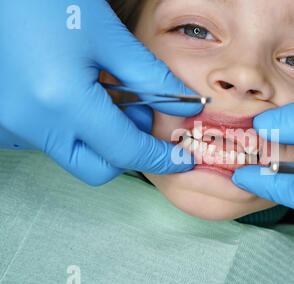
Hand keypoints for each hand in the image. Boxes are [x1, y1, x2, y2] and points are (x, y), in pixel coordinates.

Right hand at [0, 0, 202, 184]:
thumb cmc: (53, 3)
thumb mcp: (110, 38)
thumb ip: (152, 78)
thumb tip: (186, 107)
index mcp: (62, 101)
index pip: (125, 151)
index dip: (159, 158)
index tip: (181, 159)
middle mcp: (32, 123)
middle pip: (97, 168)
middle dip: (128, 152)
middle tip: (138, 114)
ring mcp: (13, 125)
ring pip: (75, 156)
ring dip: (102, 139)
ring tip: (104, 94)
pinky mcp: (5, 121)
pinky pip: (52, 141)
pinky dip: (76, 129)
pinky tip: (79, 96)